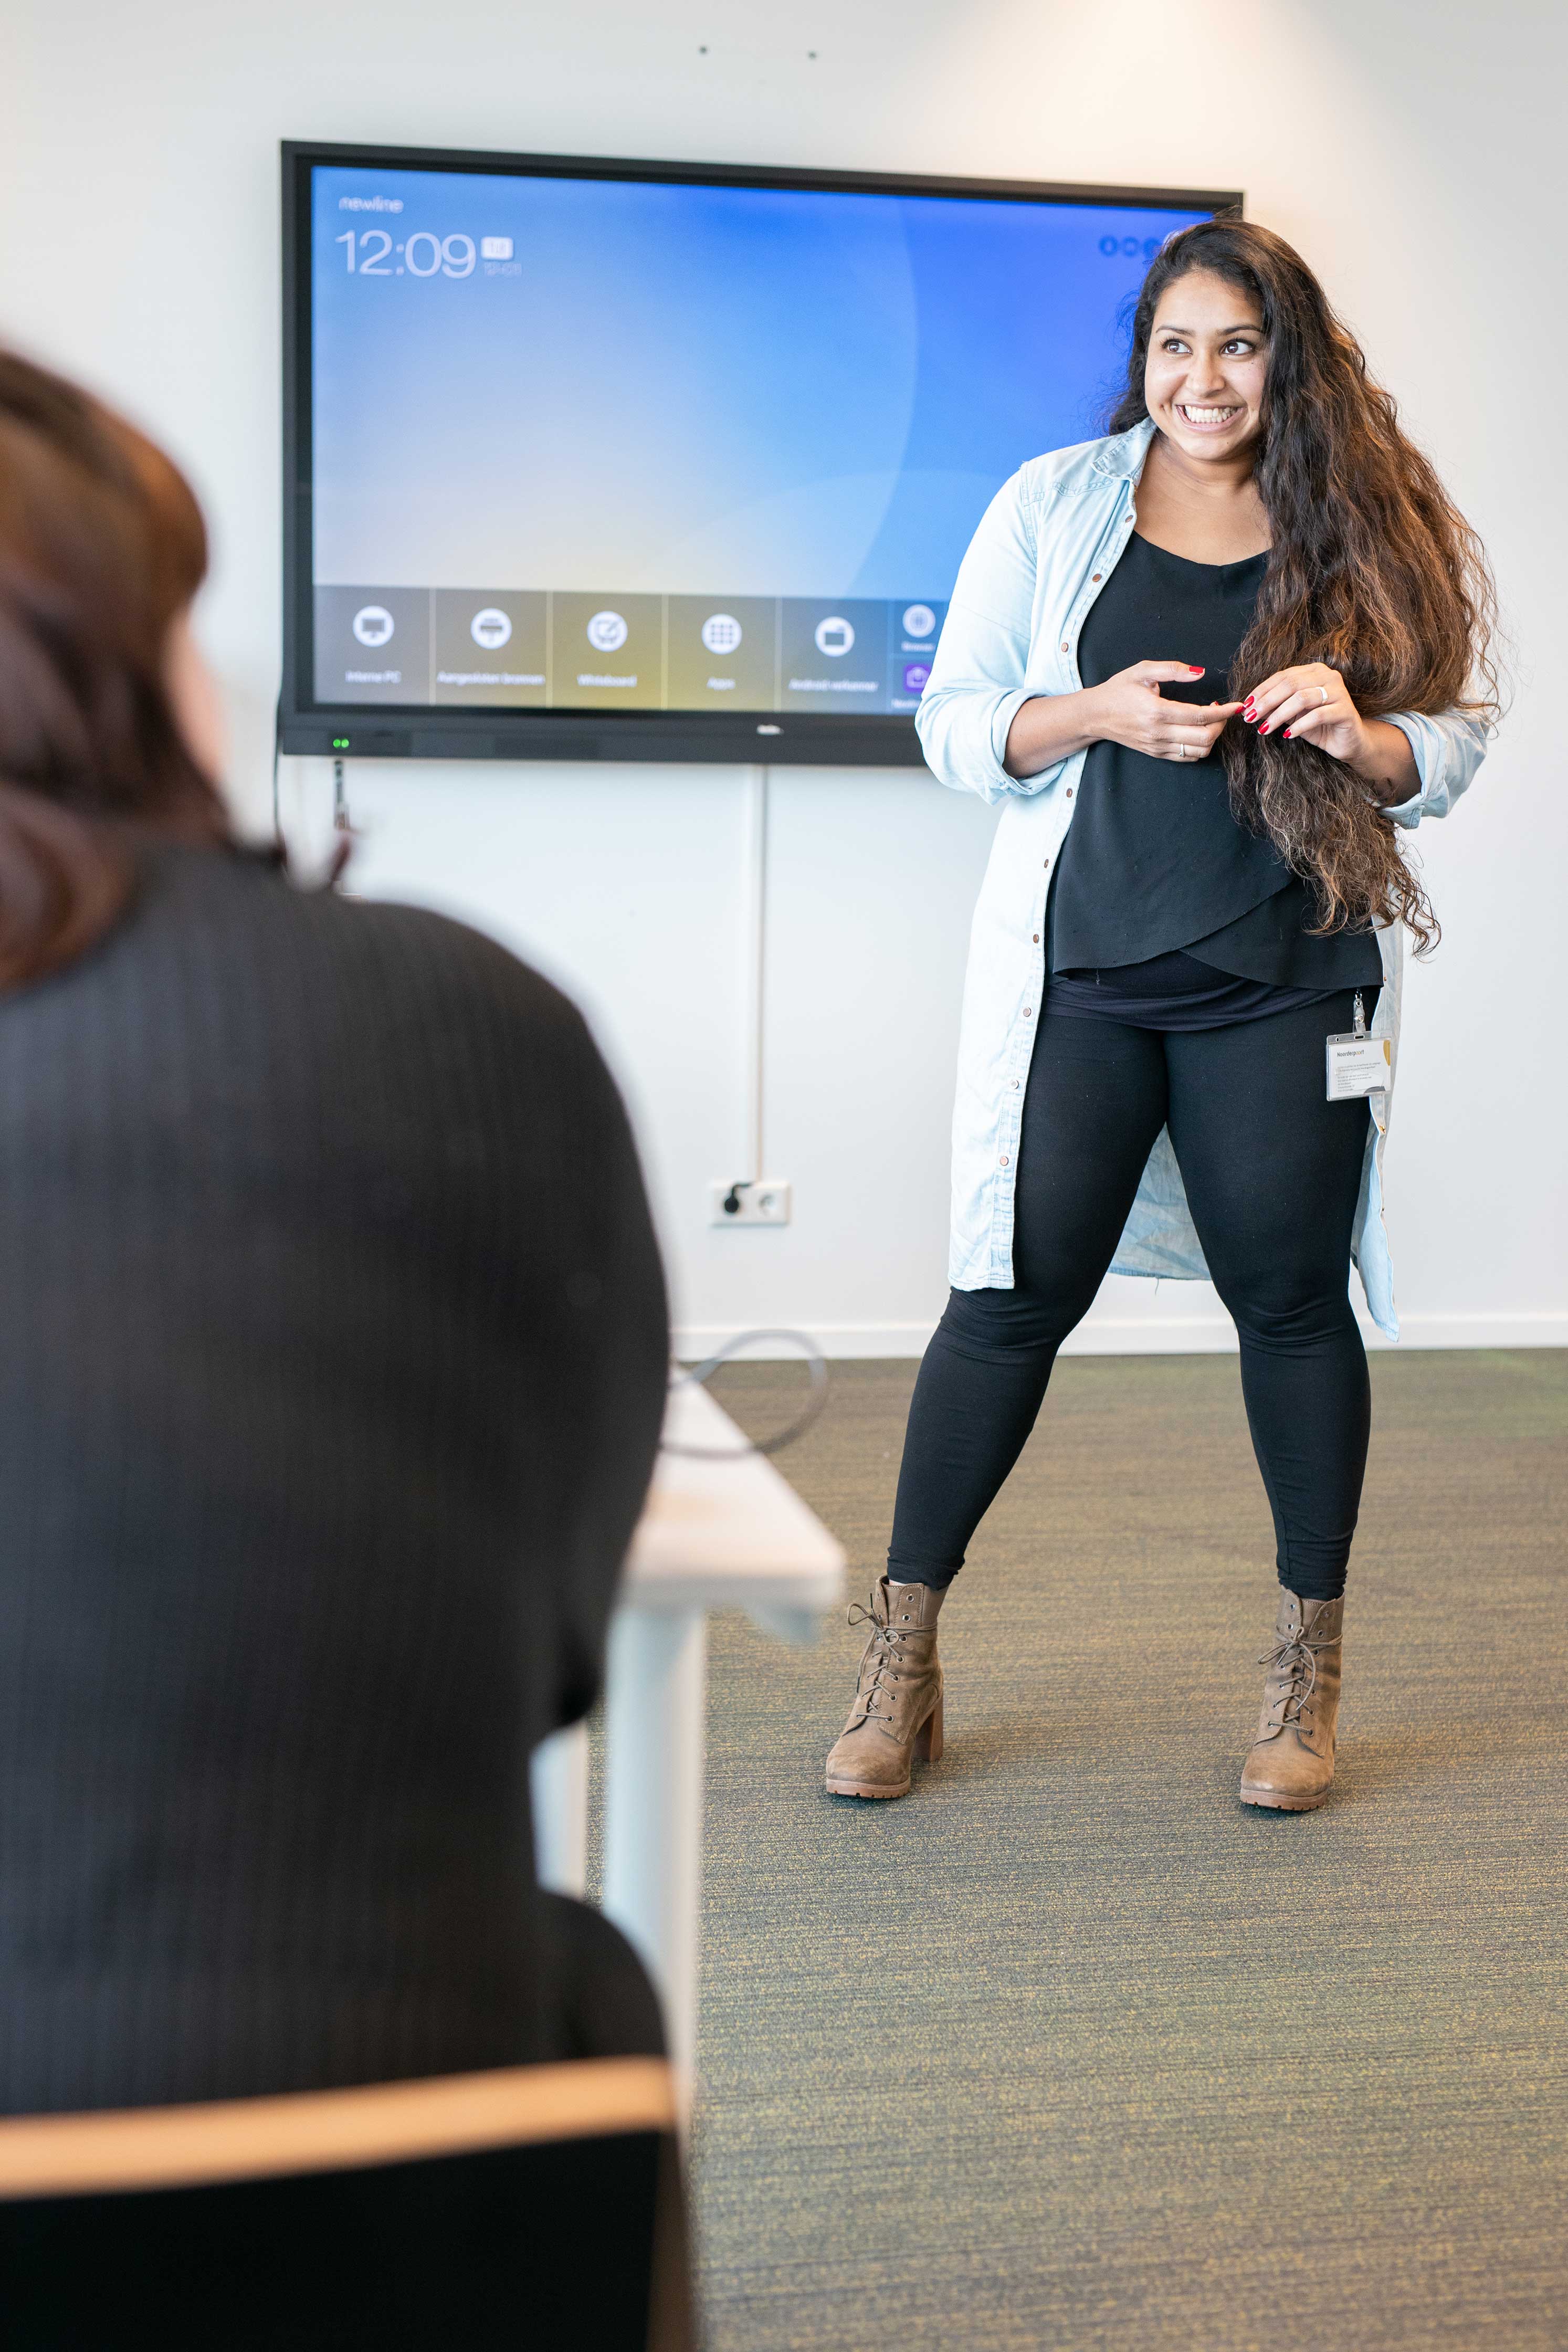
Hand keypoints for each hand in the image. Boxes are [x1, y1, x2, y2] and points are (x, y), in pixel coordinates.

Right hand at [1084, 660, 1242, 764]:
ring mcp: (1157, 746)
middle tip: (1222, 711)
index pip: (1200, 716)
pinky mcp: (1156, 753)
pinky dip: (1200, 747)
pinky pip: (1187, 757)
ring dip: (1212, 737)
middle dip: (1221, 725)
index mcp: (1157, 711)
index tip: (1236, 705)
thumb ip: (1173, 669)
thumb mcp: (1142, 670)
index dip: (1224, 712)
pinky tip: (1198, 731)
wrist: (1095, 715)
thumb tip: (1200, 673)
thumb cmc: (1119, 690)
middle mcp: (1159, 733)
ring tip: (1210, 720)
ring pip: (1199, 751)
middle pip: (1204, 737)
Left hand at [1242, 663, 1369, 763]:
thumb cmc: (1318, 726)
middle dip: (1267, 702)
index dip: (1262, 691)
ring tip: (1265, 729)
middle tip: (1251, 718)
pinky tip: (1288, 735)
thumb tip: (1248, 707)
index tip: (1245, 706)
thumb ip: (1275, 707)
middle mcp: (1328, 676)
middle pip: (1290, 684)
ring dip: (1279, 715)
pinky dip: (1299, 726)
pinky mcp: (1346, 710)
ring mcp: (1339, 691)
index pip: (1282, 676)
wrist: (1347, 741)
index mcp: (1314, 671)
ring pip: (1302, 698)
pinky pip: (1318, 716)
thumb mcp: (1292, 715)